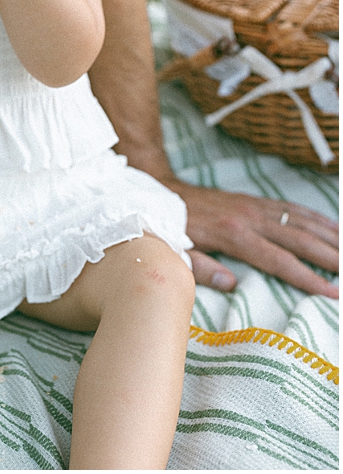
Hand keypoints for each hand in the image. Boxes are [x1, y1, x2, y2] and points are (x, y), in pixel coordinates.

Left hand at [170, 180, 338, 297]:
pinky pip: (291, 208)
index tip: (332, 292)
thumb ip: (201, 269)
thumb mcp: (176, 251)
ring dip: (330, 236)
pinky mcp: (253, 200)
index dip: (307, 278)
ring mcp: (254, 206)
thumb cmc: (166, 226)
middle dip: (331, 257)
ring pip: (301, 221)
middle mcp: (249, 218)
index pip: (279, 261)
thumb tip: (231, 285)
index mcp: (232, 235)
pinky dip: (316, 218)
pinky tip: (333, 227)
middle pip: (300, 239)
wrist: (157, 189)